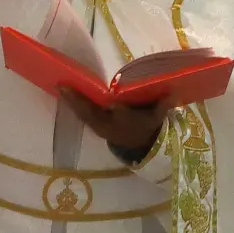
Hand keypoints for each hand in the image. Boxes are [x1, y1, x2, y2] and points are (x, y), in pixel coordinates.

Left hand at [59, 89, 174, 153]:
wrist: (137, 144)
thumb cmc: (146, 125)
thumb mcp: (157, 117)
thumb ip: (163, 105)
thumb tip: (173, 93)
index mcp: (128, 123)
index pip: (124, 117)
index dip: (119, 111)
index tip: (114, 103)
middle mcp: (111, 126)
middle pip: (95, 115)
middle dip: (80, 102)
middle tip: (66, 88)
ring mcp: (101, 128)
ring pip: (84, 115)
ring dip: (71, 103)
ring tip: (60, 88)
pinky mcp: (94, 127)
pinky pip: (82, 117)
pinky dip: (72, 106)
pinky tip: (63, 94)